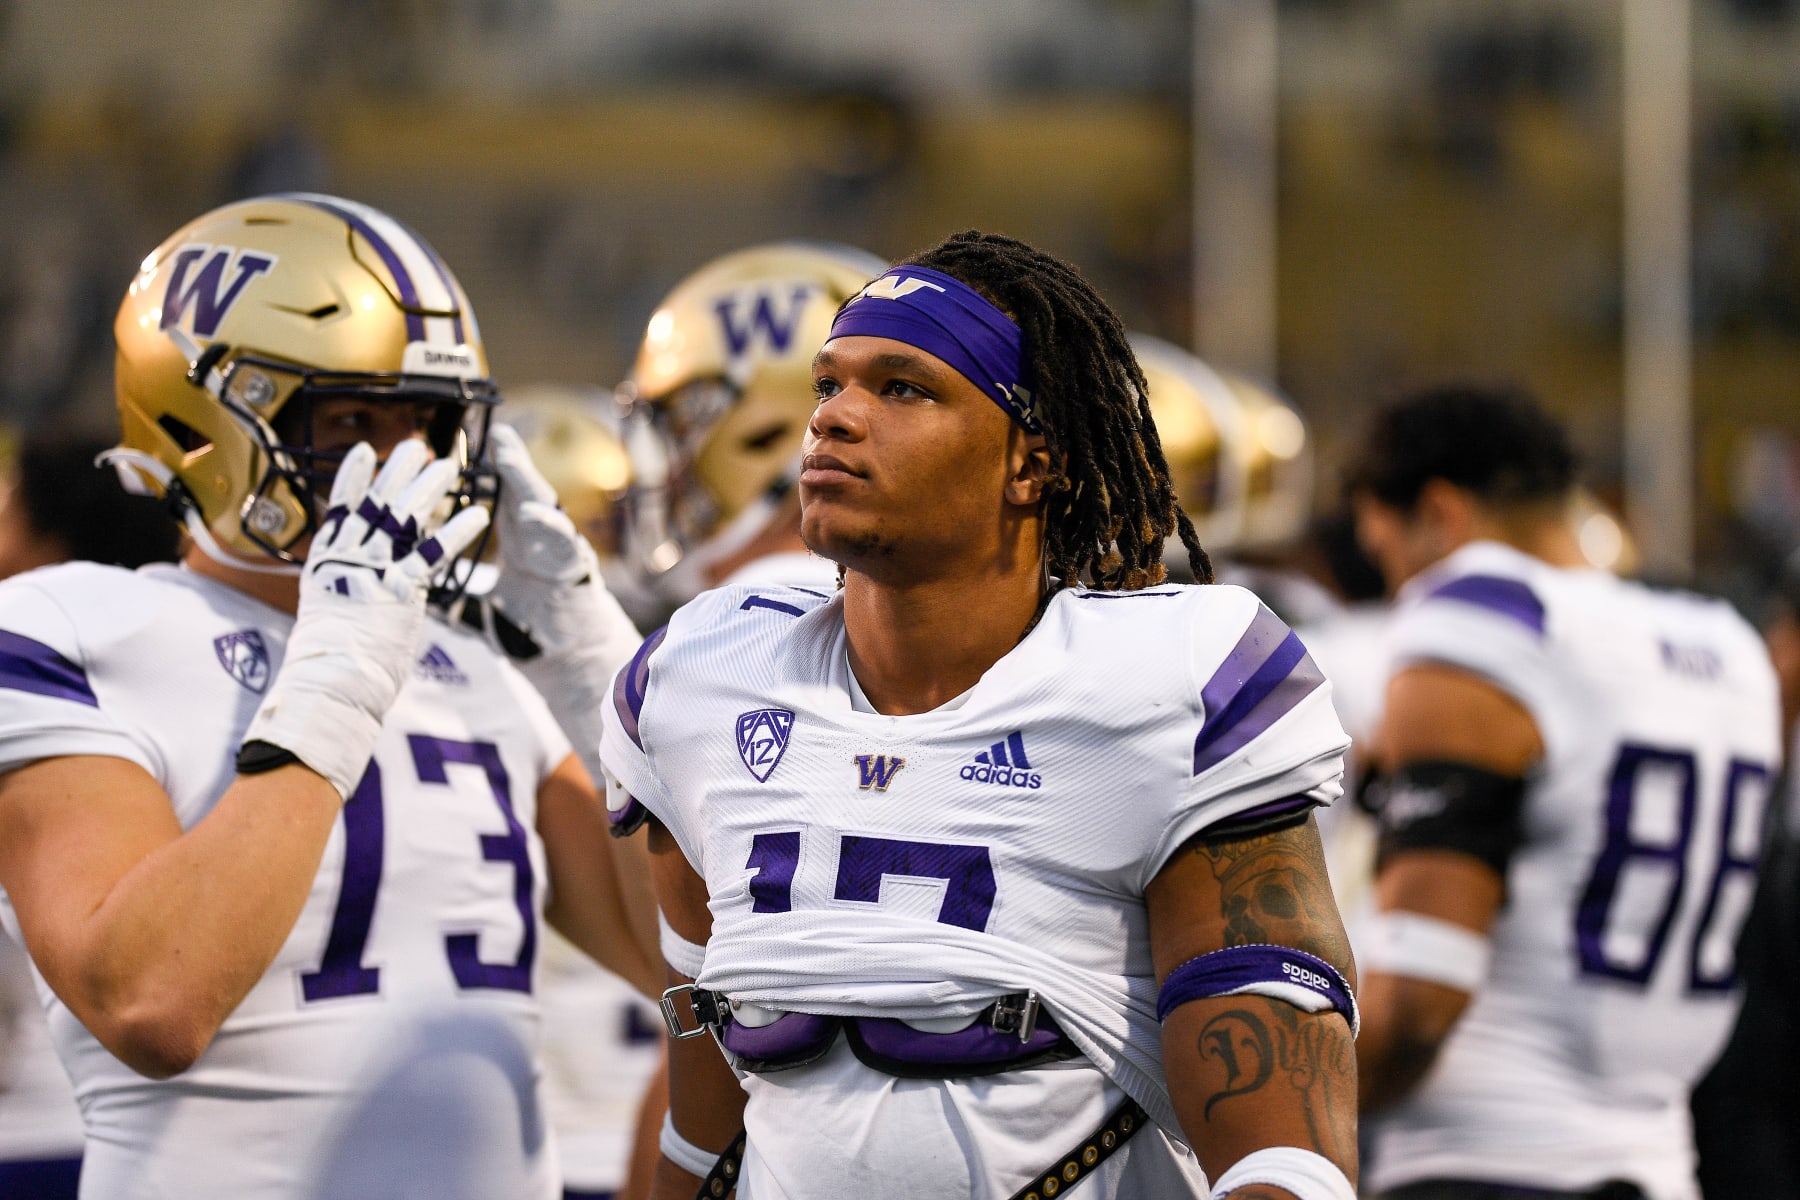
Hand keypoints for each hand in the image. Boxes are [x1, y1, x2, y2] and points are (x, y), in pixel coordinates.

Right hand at [244, 440, 489, 796]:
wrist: (329, 685)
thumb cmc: (329, 663)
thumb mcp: (328, 618)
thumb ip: (342, 595)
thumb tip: (348, 594)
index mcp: (326, 565)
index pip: (340, 511)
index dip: (353, 479)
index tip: (365, 451)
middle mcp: (347, 561)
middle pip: (377, 505)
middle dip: (397, 473)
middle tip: (416, 447)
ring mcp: (373, 572)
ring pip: (404, 518)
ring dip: (428, 489)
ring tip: (448, 465)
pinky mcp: (401, 590)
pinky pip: (435, 554)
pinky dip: (457, 531)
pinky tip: (476, 512)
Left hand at [479, 423, 640, 784]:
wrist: (566, 656)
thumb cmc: (528, 631)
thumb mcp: (482, 611)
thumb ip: (457, 601)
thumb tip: (421, 603)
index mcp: (517, 542)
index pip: (498, 500)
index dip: (484, 476)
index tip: (468, 450)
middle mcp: (538, 539)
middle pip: (519, 492)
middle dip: (509, 462)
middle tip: (496, 433)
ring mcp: (557, 549)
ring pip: (541, 504)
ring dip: (525, 478)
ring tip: (509, 454)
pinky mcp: (574, 565)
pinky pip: (562, 539)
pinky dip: (549, 524)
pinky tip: (534, 512)